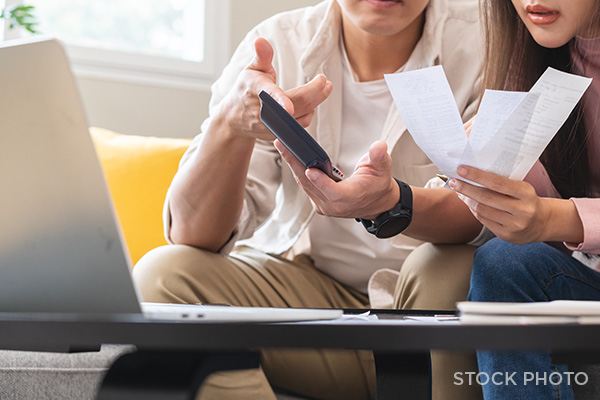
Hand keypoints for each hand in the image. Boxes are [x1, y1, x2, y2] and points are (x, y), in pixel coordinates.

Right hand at [217, 37, 332, 141]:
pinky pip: (299, 126)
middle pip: (295, 104)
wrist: (234, 118)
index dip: (280, 101)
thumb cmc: (245, 89)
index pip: (270, 95)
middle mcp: (262, 112)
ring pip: (300, 116)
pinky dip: (308, 113)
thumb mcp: (252, 70)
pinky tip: (312, 103)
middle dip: (315, 92)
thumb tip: (261, 40)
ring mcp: (270, 126)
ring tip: (325, 88)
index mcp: (256, 91)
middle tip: (325, 81)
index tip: (289, 107)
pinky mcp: (276, 136)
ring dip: (316, 102)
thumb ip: (262, 56)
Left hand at [274, 140, 398, 219]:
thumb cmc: (378, 184)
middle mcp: (334, 205)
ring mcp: (324, 205)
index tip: (310, 170)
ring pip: (304, 184)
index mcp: (351, 197)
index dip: (322, 182)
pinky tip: (289, 155)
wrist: (376, 202)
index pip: (334, 192)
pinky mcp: (318, 202)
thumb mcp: (383, 168)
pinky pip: (305, 186)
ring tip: (282, 145)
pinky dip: (297, 170)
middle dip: (295, 163)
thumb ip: (379, 157)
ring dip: (292, 164)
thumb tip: (379, 146)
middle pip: (311, 185)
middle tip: (283, 145)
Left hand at [449, 166, 549, 243]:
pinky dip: (474, 211)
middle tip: (454, 182)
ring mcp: (514, 225)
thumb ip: (502, 182)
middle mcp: (522, 210)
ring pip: (482, 210)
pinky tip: (469, 204)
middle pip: (486, 198)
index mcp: (526, 193)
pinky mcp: (507, 235)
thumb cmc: (526, 199)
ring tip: (460, 192)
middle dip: (466, 188)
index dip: (477, 176)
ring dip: (468, 200)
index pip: (497, 183)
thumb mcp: (521, 188)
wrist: (542, 222)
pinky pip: (484, 221)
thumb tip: (472, 173)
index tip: (461, 170)